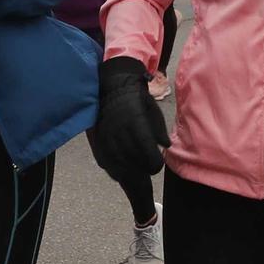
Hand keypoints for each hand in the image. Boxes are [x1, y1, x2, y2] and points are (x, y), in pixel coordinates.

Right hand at [88, 57, 171, 183]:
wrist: (112, 87)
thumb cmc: (136, 98)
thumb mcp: (153, 108)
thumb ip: (159, 128)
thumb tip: (165, 145)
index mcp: (135, 121)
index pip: (146, 148)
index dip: (153, 162)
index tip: (158, 164)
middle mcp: (120, 129)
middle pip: (132, 158)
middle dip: (143, 168)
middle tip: (150, 171)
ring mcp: (107, 135)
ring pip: (117, 161)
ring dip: (129, 173)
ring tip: (137, 176)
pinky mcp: (98, 139)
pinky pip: (104, 159)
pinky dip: (113, 169)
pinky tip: (120, 173)